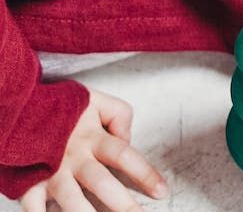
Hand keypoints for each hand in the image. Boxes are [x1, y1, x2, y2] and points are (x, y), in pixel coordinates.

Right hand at [19, 89, 166, 211]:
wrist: (21, 106)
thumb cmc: (62, 107)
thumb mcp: (97, 101)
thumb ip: (120, 116)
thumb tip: (128, 140)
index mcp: (93, 137)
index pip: (125, 156)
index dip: (145, 175)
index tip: (162, 192)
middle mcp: (74, 156)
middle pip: (102, 183)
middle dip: (122, 204)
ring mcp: (51, 171)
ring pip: (71, 199)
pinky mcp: (29, 181)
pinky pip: (35, 205)